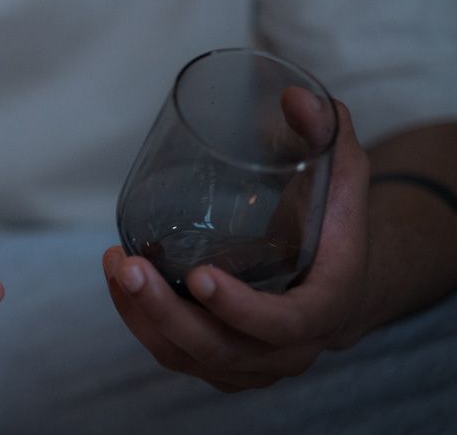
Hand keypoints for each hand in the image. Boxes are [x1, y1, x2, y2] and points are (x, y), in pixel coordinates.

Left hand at [103, 100, 370, 391]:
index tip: (198, 277)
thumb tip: (292, 95)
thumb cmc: (333, 217)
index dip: (241, 309)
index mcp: (326, 305)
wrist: (337, 274)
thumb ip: (326, 131)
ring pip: (188, 358)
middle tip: (129, 266)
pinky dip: (139, 322)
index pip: (285, 325)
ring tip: (114, 264)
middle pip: (222, 350)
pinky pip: (174, 354)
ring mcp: (252, 362)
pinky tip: (117, 281)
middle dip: (167, 313)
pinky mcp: (220, 360)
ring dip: (142, 316)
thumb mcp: (342, 170)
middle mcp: (289, 348)